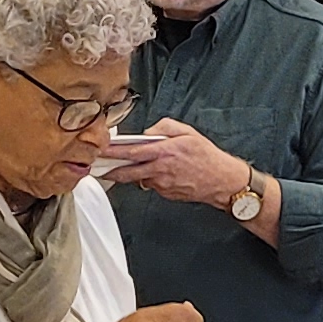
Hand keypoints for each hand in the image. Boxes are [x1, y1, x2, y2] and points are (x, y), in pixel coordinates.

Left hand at [97, 116, 247, 209]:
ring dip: (134, 173)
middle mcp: (161, 170)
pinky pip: (152, 184)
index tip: (101, 150)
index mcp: (164, 152)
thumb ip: (164, 127)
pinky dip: (152, 178)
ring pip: (140, 178)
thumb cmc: (207, 157)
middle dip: (110, 170)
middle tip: (99, 167)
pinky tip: (163, 172)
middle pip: (127, 172)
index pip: (132, 152)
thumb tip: (148, 132)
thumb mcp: (188, 132)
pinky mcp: (166, 194)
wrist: (222, 181)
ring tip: (142, 164)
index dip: (113, 152)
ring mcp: (162, 184)